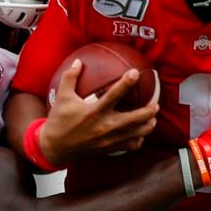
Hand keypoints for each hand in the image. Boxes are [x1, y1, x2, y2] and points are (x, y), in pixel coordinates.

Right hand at [41, 60, 157, 164]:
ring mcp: (109, 139)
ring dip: (148, 125)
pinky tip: (140, 134)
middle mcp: (105, 126)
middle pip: (135, 118)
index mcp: (94, 111)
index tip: (136, 72)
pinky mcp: (109, 148)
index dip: (127, 82)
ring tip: (153, 118)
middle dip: (149, 110)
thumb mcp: (62, 97)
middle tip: (155, 103)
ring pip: (137, 134)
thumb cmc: (59, 121)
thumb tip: (78, 62)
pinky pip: (130, 146)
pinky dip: (138, 140)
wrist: (55, 147)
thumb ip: (71, 77)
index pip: (115, 94)